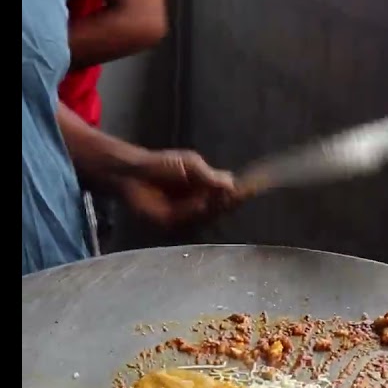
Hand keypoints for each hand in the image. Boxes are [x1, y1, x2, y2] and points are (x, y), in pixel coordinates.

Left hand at [119, 150, 239, 226]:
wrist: (135, 173)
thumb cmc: (162, 164)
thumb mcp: (191, 164)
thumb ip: (211, 176)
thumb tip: (233, 184)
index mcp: (206, 189)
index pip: (228, 194)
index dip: (240, 193)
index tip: (252, 188)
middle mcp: (199, 204)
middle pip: (222, 208)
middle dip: (227, 201)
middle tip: (228, 193)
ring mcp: (187, 215)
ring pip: (209, 215)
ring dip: (211, 205)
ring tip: (204, 194)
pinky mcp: (173, 223)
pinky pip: (191, 219)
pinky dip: (194, 210)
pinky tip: (196, 202)